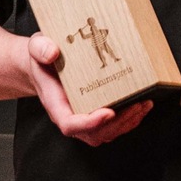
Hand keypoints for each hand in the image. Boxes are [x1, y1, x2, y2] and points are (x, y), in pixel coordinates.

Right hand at [26, 33, 151, 145]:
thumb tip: (52, 53)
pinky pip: (112, 126)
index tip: (108, 112)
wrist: (43, 63)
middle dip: (118, 123)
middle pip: (93, 133)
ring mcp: (82, 117)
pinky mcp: (94, 113)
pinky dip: (129, 119)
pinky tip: (142, 106)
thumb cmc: (41, 57)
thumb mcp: (36, 47)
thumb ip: (41, 49)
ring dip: (128, 123)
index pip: (69, 124)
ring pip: (105, 133)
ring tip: (144, 105)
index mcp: (55, 103)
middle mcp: (69, 115)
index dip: (89, 123)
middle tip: (137, 105)